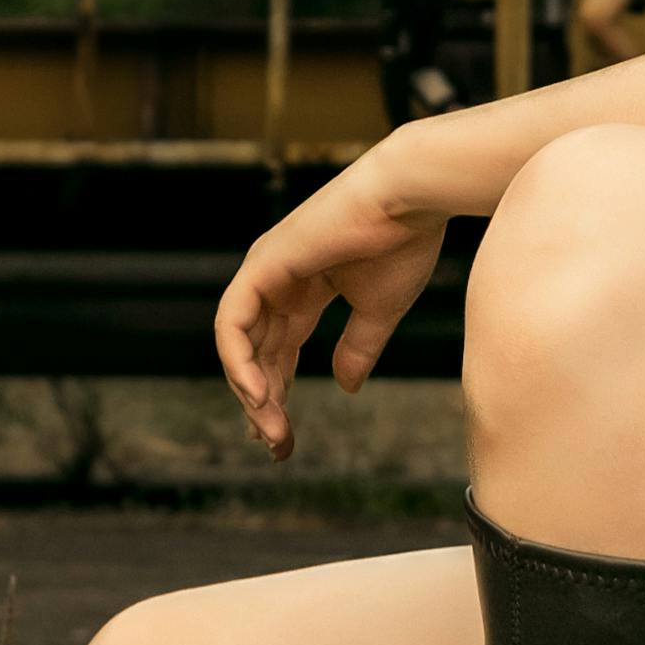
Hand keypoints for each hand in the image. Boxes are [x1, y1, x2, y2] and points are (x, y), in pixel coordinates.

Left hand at [214, 149, 451, 458]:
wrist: (412, 198)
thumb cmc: (404, 243)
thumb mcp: (379, 311)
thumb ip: (357, 347)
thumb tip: (346, 386)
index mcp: (305, 288)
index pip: (278, 349)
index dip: (278, 393)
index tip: (285, 437)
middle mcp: (277, 279)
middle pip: (255, 352)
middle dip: (262, 402)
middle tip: (277, 445)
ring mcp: (266, 270)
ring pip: (238, 342)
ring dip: (251, 390)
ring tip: (271, 430)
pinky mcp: (263, 265)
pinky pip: (233, 322)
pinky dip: (238, 360)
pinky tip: (258, 396)